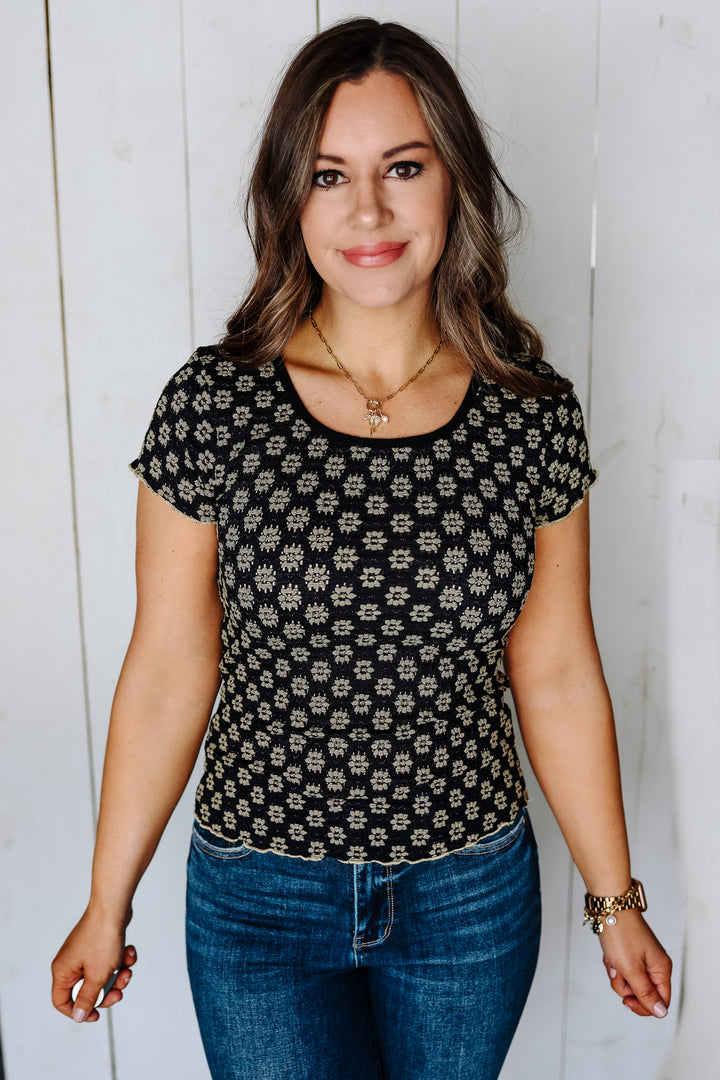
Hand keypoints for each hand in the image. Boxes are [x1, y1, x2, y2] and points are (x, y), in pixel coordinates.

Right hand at [51, 906, 136, 1022]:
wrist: (114, 907)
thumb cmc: (102, 938)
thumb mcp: (97, 975)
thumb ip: (87, 998)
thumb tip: (78, 1017)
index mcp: (63, 971)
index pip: (61, 1001)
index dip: (78, 1011)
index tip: (97, 1014)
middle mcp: (70, 962)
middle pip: (86, 991)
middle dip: (106, 991)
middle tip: (119, 990)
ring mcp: (84, 953)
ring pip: (101, 976)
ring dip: (118, 975)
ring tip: (127, 968)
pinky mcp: (98, 945)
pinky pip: (109, 962)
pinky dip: (121, 960)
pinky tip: (129, 951)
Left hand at [599, 908, 671, 1017]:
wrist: (609, 907)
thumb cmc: (620, 933)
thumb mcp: (631, 968)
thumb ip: (645, 993)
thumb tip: (662, 1013)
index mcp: (661, 970)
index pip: (661, 1003)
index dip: (643, 1007)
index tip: (626, 1000)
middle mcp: (655, 966)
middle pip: (642, 994)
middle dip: (625, 987)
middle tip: (618, 971)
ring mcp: (642, 960)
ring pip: (629, 983)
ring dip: (617, 974)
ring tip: (613, 959)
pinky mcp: (631, 955)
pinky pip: (622, 971)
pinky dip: (613, 965)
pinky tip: (609, 955)